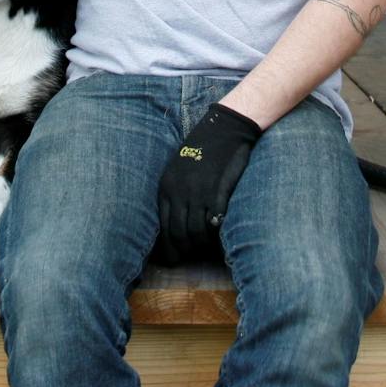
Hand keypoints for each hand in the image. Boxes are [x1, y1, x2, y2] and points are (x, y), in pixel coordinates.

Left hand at [156, 103, 262, 263]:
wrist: (223, 129)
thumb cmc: (200, 149)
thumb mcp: (177, 170)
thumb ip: (174, 192)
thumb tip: (175, 219)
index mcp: (166, 187)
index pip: (162, 226)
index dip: (168, 245)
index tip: (172, 257)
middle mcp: (178, 192)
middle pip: (178, 232)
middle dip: (183, 250)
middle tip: (188, 257)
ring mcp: (198, 193)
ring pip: (196, 231)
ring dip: (200, 244)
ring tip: (204, 249)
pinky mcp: (218, 192)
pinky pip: (214, 222)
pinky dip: (215, 233)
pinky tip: (217, 235)